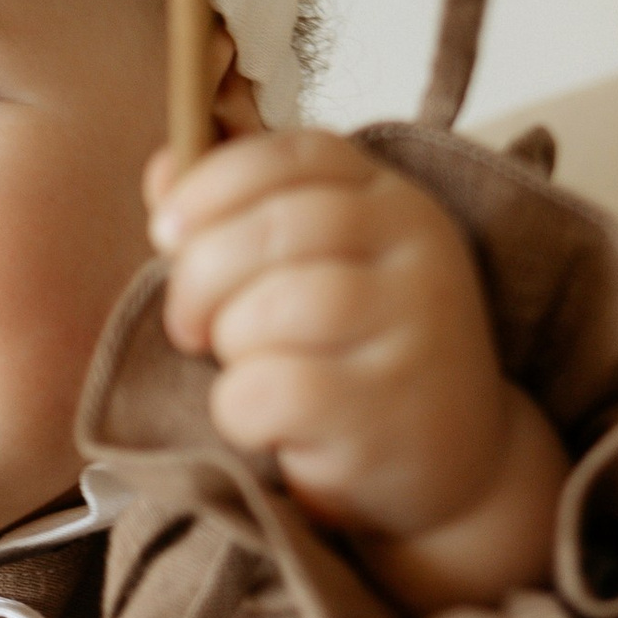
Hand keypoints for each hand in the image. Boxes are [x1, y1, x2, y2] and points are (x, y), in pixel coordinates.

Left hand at [147, 128, 564, 612]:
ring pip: (276, 306)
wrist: (454, 462)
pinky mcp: (389, 410)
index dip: (214, 184)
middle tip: (189, 325)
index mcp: (395, 200)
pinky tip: (265, 422)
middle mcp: (418, 252)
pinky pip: (275, 390)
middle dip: (202, 277)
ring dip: (231, 342)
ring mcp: (414, 330)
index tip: (167, 231)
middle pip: (276, 228)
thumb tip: (163, 174)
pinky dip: (240, 408)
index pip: (297, 154)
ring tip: (246, 368)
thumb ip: (242, 213)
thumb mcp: (317, 267)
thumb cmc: (360, 355)